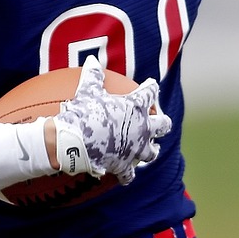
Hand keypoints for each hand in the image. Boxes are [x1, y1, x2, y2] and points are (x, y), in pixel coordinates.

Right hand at [53, 56, 171, 183]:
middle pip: (163, 125)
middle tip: (161, 122)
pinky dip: (126, 175)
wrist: (75, 141)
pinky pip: (129, 174)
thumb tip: (91, 60)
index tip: (150, 85)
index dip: (150, 88)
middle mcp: (142, 128)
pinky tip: (125, 177)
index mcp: (136, 107)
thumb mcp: (88, 91)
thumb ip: (93, 76)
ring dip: (151, 150)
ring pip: (151, 152)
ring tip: (151, 150)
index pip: (149, 92)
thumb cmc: (83, 113)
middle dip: (163, 123)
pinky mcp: (125, 166)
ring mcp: (136, 149)